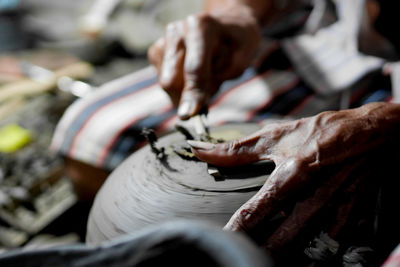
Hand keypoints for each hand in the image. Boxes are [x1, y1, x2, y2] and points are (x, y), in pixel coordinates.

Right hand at [148, 7, 260, 119]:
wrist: (226, 24)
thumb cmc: (238, 40)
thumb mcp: (244, 55)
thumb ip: (222, 77)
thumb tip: (194, 106)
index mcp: (201, 27)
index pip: (194, 69)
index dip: (192, 93)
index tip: (188, 115)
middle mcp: (177, 31)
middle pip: (171, 81)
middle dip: (187, 97)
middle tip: (208, 95)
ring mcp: (163, 41)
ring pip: (167, 85)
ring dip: (186, 91)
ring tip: (206, 76)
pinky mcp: (156, 53)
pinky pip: (166, 83)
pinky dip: (181, 86)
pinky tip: (194, 74)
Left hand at [188, 102, 399, 251]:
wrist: (371, 133)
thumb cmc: (320, 132)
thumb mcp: (275, 136)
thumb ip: (236, 150)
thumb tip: (200, 152)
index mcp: (291, 175)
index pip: (256, 211)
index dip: (235, 230)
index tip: (222, 240)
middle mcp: (313, 197)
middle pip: (282, 239)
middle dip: (261, 253)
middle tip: (244, 257)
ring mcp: (335, 210)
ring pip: (309, 248)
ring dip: (290, 257)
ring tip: (269, 261)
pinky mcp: (352, 216)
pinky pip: (335, 245)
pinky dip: (320, 254)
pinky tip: (307, 258)